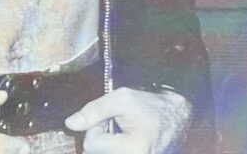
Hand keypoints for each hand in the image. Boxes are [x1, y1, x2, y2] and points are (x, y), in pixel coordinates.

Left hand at [64, 87, 191, 153]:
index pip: (91, 144)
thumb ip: (94, 110)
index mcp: (132, 150)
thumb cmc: (150, 105)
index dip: (96, 125)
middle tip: (115, 123)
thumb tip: (70, 124)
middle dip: (100, 136)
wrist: (176, 117)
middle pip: (94, 153)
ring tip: (120, 131)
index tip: (111, 117)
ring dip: (105, 143)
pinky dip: (111, 147)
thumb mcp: (121, 99)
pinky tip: (122, 140)